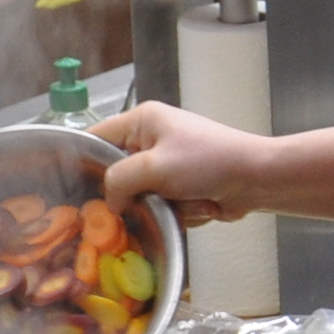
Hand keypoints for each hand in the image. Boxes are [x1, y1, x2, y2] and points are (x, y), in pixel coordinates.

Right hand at [95, 98, 269, 223]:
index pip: (96, 138)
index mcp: (141, 121)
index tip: (75, 192)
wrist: (257, 178)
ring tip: (188, 200)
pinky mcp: (183, 187)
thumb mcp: (155, 167)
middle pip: (119, 175)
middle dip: (135, 195)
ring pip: (143, 197)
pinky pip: (165, 207)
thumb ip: (119, 180)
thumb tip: (109, 201)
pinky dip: (182, 212)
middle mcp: (151, 140)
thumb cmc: (209, 162)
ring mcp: (168, 165)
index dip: (83, 163)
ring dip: (165, 207)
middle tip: (144, 203)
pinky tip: (201, 205)